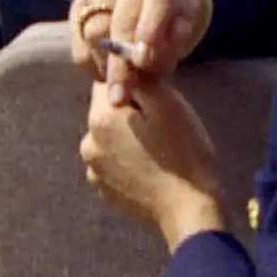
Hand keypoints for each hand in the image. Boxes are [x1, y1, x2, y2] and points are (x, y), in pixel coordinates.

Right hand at [68, 0, 211, 79]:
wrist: (154, 1)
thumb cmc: (172, 24)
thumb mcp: (183, 35)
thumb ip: (172, 45)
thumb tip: (144, 58)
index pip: (158, 3)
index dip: (150, 31)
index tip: (143, 61)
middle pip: (120, 23)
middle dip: (120, 65)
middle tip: (120, 97)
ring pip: (94, 31)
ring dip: (105, 65)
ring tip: (117, 85)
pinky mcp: (81, 1)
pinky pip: (78, 38)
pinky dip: (89, 61)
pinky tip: (103, 72)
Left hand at [81, 69, 228, 245]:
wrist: (189, 210)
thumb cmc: (183, 154)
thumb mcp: (168, 105)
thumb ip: (141, 79)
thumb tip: (125, 65)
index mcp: (100, 118)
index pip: (107, 82)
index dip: (132, 84)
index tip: (155, 97)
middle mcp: (87, 143)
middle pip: (107, 112)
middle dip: (129, 112)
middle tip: (162, 125)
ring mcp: (93, 171)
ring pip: (109, 138)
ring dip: (127, 137)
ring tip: (158, 149)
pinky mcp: (104, 191)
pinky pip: (113, 162)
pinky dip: (127, 160)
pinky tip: (151, 168)